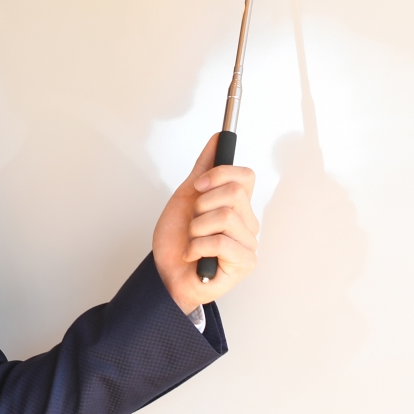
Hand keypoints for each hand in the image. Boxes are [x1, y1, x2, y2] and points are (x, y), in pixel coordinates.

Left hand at [153, 133, 258, 313]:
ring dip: (197, 229)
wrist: (165, 274)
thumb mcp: (186, 197)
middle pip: (234, 193)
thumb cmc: (177, 241)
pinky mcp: (245, 262)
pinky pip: (221, 241)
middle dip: (202, 205)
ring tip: (192, 241)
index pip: (244, 175)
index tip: (198, 186)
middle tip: (193, 222)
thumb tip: (218, 139)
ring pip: (226, 216)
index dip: (219, 175)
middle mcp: (247, 222)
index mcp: (237, 205)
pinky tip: (194, 254)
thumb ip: (204, 169)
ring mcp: (248, 242)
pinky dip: (198, 246)